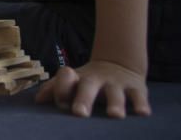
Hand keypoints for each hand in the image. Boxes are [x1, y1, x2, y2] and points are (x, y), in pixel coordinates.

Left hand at [35, 60, 150, 118]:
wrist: (118, 64)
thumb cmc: (88, 82)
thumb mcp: (73, 83)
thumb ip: (55, 90)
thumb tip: (38, 100)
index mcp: (77, 80)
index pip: (66, 81)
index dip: (62, 87)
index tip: (61, 102)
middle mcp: (96, 80)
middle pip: (88, 87)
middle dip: (84, 99)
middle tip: (79, 113)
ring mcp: (116, 84)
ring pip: (115, 93)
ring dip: (115, 104)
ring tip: (114, 115)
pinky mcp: (136, 89)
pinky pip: (139, 96)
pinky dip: (141, 104)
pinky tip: (142, 113)